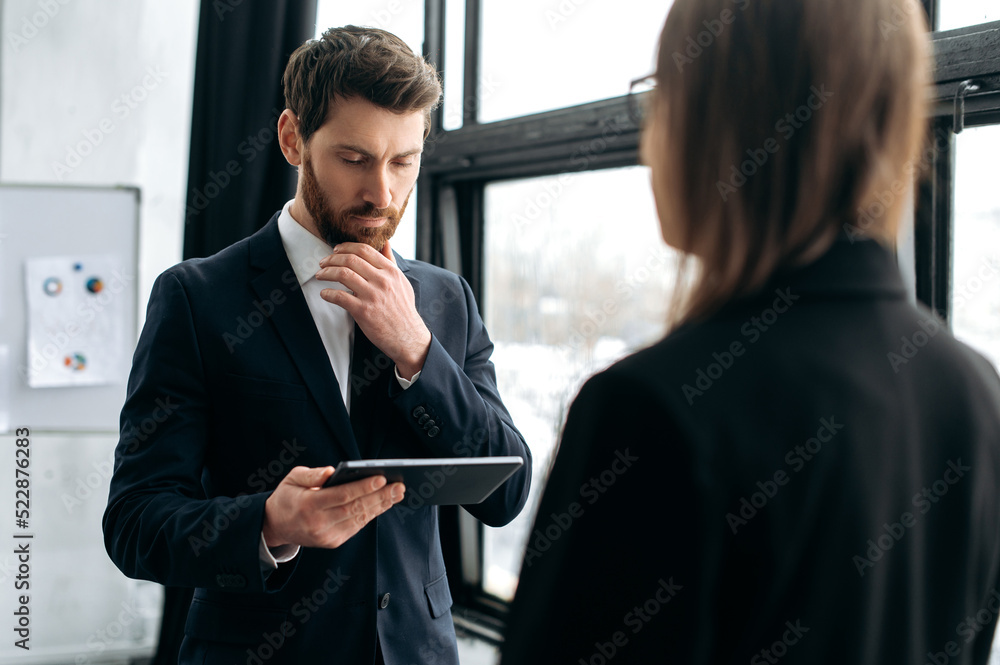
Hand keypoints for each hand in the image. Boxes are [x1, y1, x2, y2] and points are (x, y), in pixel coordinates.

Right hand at [262, 466, 404, 548]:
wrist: (276, 525)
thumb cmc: (288, 497)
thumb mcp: (292, 478)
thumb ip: (311, 475)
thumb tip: (330, 472)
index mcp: (308, 505)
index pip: (342, 496)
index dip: (363, 487)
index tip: (381, 478)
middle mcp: (319, 524)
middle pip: (355, 508)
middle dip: (380, 497)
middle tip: (399, 486)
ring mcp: (327, 536)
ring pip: (359, 519)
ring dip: (381, 506)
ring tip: (397, 493)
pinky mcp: (333, 541)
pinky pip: (356, 526)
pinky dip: (371, 514)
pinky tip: (383, 503)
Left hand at [316, 241, 431, 377]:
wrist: (407, 336)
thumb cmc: (403, 309)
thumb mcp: (401, 281)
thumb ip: (391, 262)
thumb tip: (385, 243)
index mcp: (390, 271)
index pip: (364, 250)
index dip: (346, 247)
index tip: (336, 250)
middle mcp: (381, 280)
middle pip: (350, 259)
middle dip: (332, 258)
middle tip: (323, 262)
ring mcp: (372, 295)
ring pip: (343, 274)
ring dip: (326, 272)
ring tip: (320, 275)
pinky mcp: (363, 311)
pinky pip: (340, 297)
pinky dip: (328, 294)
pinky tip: (324, 294)